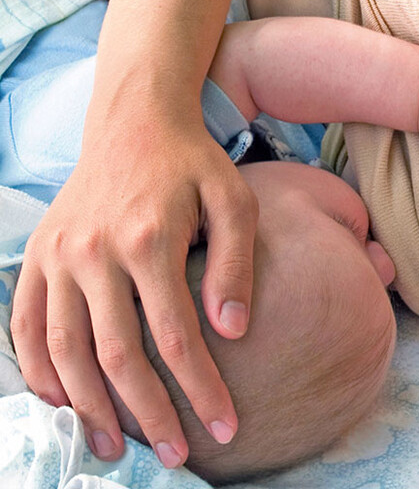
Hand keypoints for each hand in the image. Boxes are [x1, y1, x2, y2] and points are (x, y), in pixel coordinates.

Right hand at [10, 106, 255, 466]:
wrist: (135, 121)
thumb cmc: (194, 164)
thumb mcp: (234, 201)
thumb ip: (235, 265)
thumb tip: (233, 331)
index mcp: (148, 240)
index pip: (177, 337)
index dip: (202, 389)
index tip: (227, 426)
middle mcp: (94, 252)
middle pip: (118, 356)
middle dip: (150, 413)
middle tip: (179, 455)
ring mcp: (58, 255)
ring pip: (65, 350)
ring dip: (90, 407)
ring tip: (117, 448)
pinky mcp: (38, 255)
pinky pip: (25, 325)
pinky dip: (40, 370)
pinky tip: (64, 403)